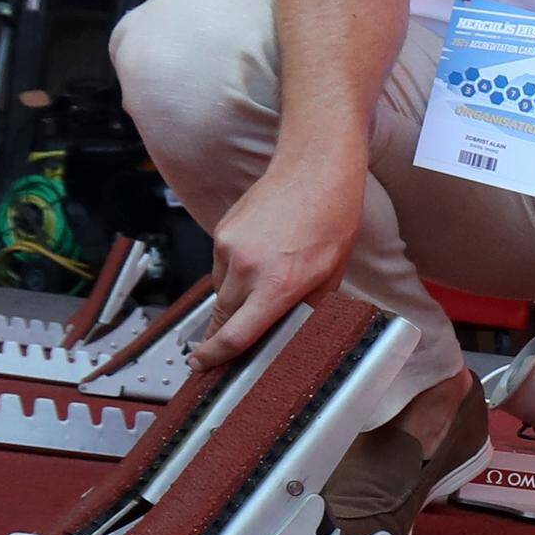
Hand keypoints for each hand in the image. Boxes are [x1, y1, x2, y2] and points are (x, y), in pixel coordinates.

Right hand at [198, 154, 360, 371]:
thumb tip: (286, 331)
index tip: (202, 365)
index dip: (215, 356)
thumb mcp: (330, 276)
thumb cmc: (331, 217)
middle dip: (226, 331)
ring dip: (235, 298)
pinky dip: (234, 271)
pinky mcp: (222, 231)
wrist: (315, 168)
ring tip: (265, 280)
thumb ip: (305, 308)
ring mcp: (230, 247)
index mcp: (278, 285)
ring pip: (221, 291)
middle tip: (237, 336)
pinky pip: (220, 266)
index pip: (235, 335)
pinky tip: (260, 258)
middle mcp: (248, 268)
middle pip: (222, 317)